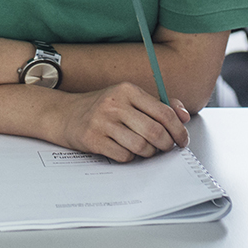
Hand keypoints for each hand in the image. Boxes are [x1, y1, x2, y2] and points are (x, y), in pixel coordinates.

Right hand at [50, 82, 190, 161]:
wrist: (64, 114)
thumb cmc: (102, 108)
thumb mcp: (129, 99)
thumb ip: (158, 104)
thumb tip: (183, 115)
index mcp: (128, 90)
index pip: (164, 113)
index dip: (178, 130)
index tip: (182, 140)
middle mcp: (115, 103)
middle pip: (155, 131)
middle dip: (166, 145)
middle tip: (166, 148)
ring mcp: (102, 121)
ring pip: (141, 146)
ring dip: (148, 153)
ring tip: (145, 149)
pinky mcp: (93, 139)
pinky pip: (123, 155)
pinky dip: (129, 157)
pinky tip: (125, 150)